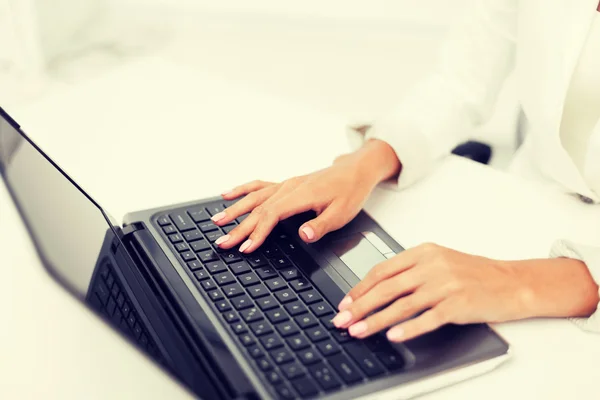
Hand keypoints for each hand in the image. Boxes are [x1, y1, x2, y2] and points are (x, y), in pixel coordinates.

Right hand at [210, 139, 400, 252]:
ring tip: (216, 221)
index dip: (257, 232)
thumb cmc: (350, 191)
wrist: (355, 170)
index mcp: (301, 194)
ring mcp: (286, 184)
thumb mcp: (342, 213)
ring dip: (234, 210)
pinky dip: (242, 190)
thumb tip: (304, 235)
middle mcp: (289, 187)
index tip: (246, 247)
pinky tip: (227, 194)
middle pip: (258, 209)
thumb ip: (321, 225)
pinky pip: (259, 186)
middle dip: (238, 227)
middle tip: (222, 242)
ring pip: (254, 197)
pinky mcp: (286, 184)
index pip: (272, 215)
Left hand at [332, 243, 528, 341]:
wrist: (511, 282)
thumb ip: (411, 270)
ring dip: (376, 320)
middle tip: (342, 319)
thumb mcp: (439, 261)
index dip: (360, 288)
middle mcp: (432, 266)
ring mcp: (445, 285)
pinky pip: (428, 318)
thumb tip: (377, 287)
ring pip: (402, 304)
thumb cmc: (474, 273)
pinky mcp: (458, 304)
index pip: (382, 270)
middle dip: (360, 305)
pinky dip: (409, 328)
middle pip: (386, 287)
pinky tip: (394, 336)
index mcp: (423, 253)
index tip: (345, 302)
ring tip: (359, 330)